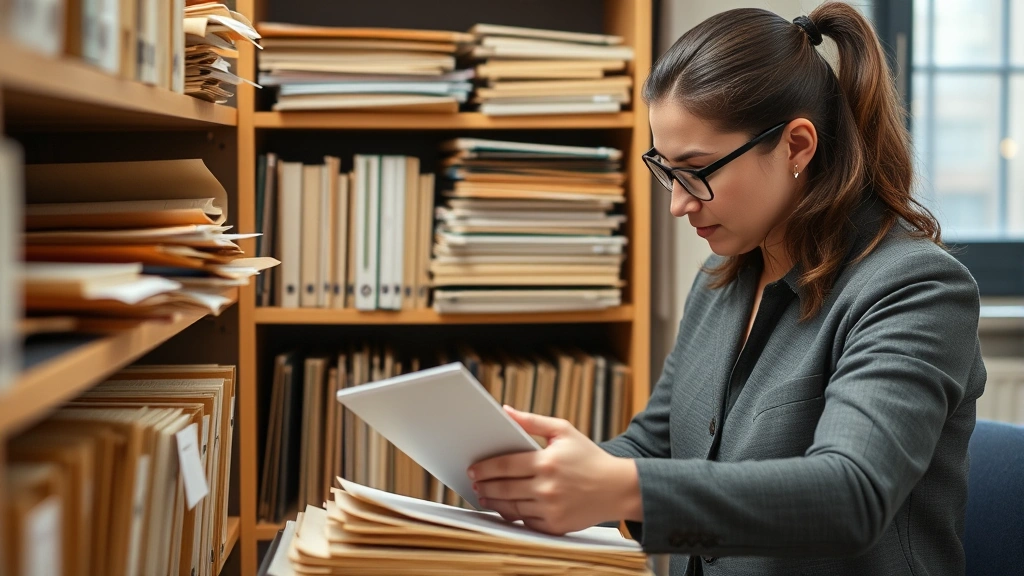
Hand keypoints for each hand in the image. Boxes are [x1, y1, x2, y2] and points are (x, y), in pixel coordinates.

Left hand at [467, 405, 641, 534]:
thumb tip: (505, 411)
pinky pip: (526, 522)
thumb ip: (532, 421)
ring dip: (493, 502)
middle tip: (474, 483)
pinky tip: (505, 508)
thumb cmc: (588, 456)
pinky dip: (512, 515)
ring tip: (484, 496)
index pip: (505, 465)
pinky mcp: (555, 525)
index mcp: (546, 461)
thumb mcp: (563, 431)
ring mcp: (550, 508)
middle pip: (504, 488)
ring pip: (511, 507)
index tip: (473, 468)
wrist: (617, 488)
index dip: (485, 468)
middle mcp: (547, 487)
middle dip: (484, 486)